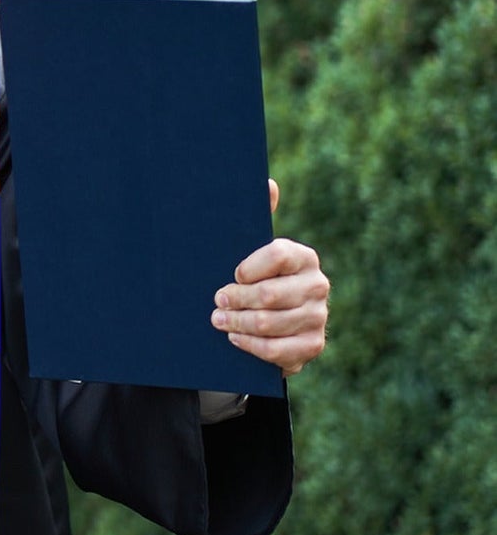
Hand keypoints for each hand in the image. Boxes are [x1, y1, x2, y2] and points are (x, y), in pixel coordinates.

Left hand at [211, 180, 328, 375]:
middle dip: (235, 299)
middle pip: (270, 294)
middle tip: (216, 301)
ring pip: (269, 323)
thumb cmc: (255, 279)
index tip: (232, 274)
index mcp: (303, 257)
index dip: (248, 267)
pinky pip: (277, 350)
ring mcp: (318, 317)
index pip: (277, 255)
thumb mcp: (251, 250)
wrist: (271, 322)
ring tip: (218, 320)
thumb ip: (258, 217)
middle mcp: (317, 285)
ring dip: (237, 323)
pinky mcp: (312, 345)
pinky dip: (251, 345)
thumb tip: (268, 183)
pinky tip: (235, 339)